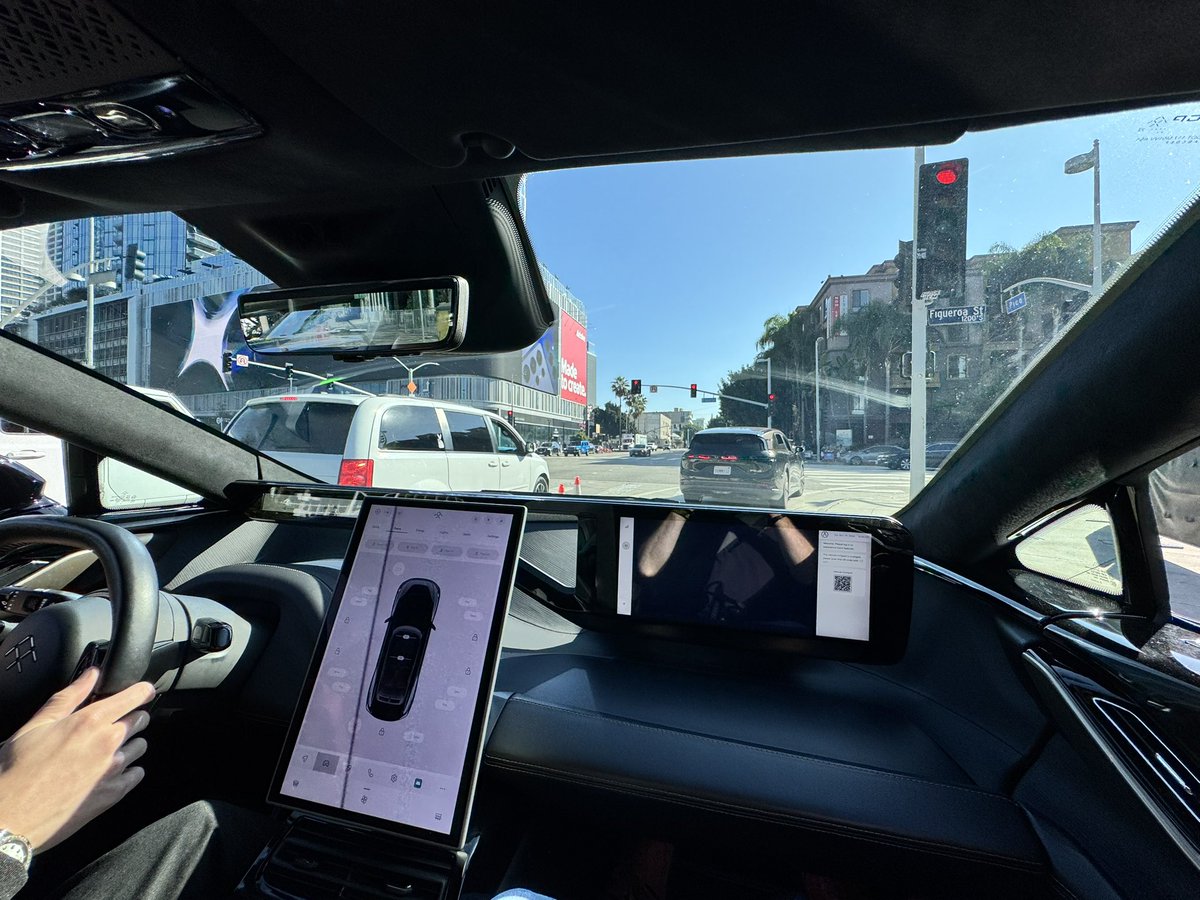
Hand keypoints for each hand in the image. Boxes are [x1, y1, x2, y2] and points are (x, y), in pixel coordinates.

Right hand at [0, 668, 154, 851]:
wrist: (10, 816)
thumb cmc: (17, 770)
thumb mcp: (37, 724)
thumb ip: (69, 696)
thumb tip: (91, 674)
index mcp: (91, 721)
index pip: (136, 696)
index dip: (142, 690)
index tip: (142, 691)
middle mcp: (109, 742)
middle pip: (141, 720)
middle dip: (131, 717)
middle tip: (111, 724)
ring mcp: (113, 769)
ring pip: (141, 746)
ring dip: (130, 744)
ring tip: (105, 750)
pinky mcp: (114, 794)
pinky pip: (137, 774)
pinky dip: (129, 770)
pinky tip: (109, 771)